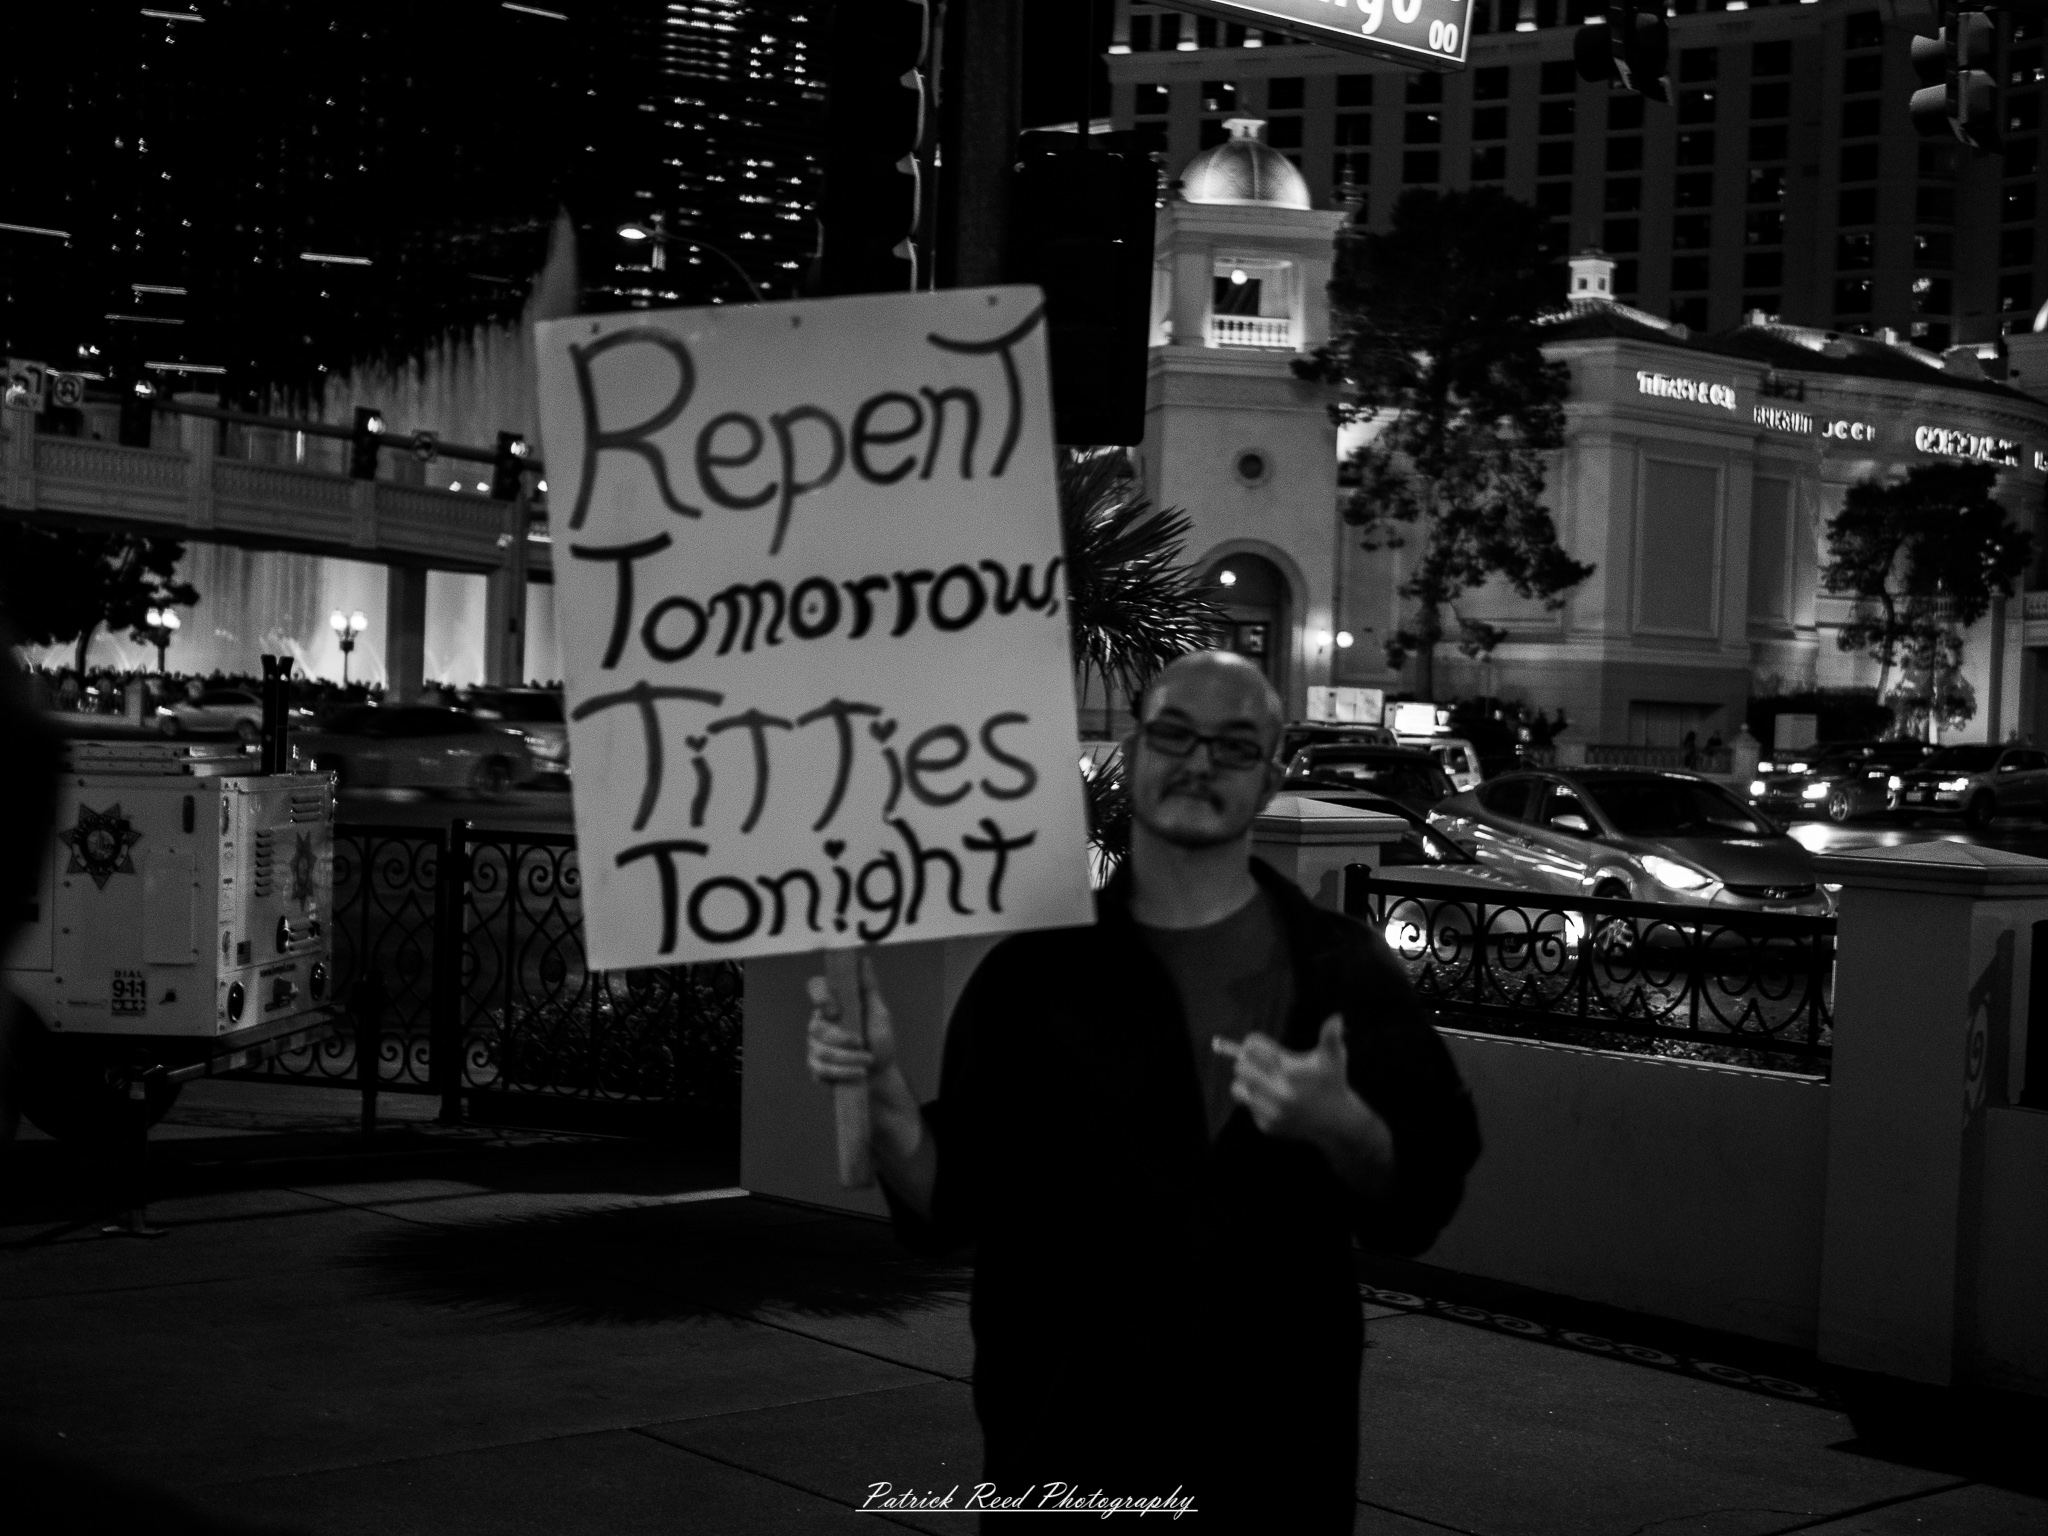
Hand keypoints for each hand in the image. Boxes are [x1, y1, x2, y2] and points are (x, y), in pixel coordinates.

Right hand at [806, 956, 898, 1085]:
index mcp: (833, 1006)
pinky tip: (858, 1074)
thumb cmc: (880, 1042)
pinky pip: (820, 1069)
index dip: (819, 995)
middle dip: (842, 1039)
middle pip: (816, 1027)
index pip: (815, 989)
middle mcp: (819, 1024)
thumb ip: (869, 989)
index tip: (835, 1009)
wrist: (881, 1075)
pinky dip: (843, 1072)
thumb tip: (863, 960)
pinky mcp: (815, 1069)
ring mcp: (814, 1047)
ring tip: (868, 1062)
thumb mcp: (879, 1014)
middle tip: (863, 1044)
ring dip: (848, 1058)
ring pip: (820, 1051)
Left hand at [1220, 1015, 1393, 1196]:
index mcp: (1292, 1071)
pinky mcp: (1267, 1126)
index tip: (1260, 1045)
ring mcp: (1272, 1112)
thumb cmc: (1333, 1081)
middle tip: (1257, 1061)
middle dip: (1247, 1060)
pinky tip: (1272, 1099)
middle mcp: (1280, 1094)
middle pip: (1240, 1066)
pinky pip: (1247, 1106)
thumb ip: (1331, 1036)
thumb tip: (1336, 1017)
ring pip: (1237, 1088)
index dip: (1254, 1043)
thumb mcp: (1335, 1058)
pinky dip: (1255, 1100)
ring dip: (1246, 1081)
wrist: (1337, 1123)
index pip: (1252, 1047)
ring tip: (1261, 1079)